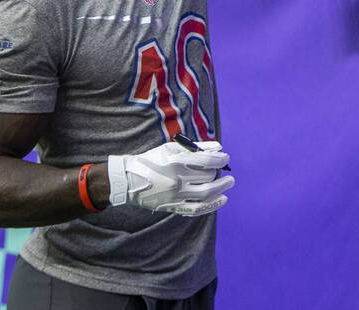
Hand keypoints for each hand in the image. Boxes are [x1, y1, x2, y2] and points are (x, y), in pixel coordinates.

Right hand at [107, 140, 233, 216]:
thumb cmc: (153, 160)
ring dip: (220, 189)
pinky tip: (221, 200)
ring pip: (205, 195)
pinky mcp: (172, 207)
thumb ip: (196, 147)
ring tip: (229, 184)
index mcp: (176, 162)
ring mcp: (174, 196)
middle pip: (207, 178)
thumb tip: (219, 148)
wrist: (129, 180)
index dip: (220, 159)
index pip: (207, 161)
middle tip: (223, 171)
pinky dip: (211, 205)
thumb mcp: (171, 148)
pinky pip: (195, 209)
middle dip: (218, 173)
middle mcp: (176, 180)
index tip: (225, 157)